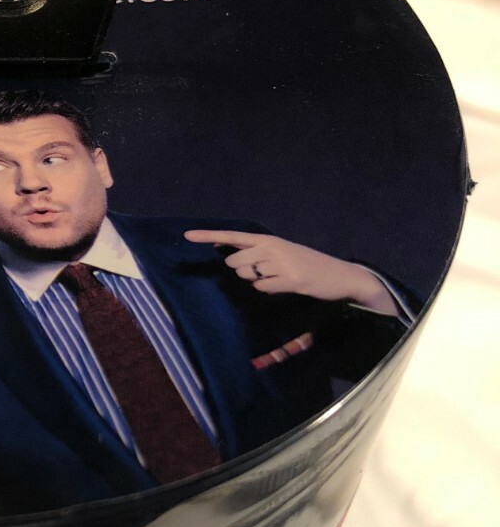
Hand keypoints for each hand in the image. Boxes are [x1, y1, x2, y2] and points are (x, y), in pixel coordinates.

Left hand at [183, 230, 398, 315]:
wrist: (340, 275)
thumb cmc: (306, 264)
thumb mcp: (280, 252)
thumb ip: (254, 253)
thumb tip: (227, 256)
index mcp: (268, 239)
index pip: (232, 236)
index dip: (208, 236)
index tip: (186, 235)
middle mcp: (273, 247)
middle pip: (236, 263)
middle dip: (244, 272)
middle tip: (267, 273)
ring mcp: (282, 263)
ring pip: (249, 276)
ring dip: (260, 282)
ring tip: (280, 278)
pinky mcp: (291, 279)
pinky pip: (264, 289)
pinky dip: (271, 290)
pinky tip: (287, 286)